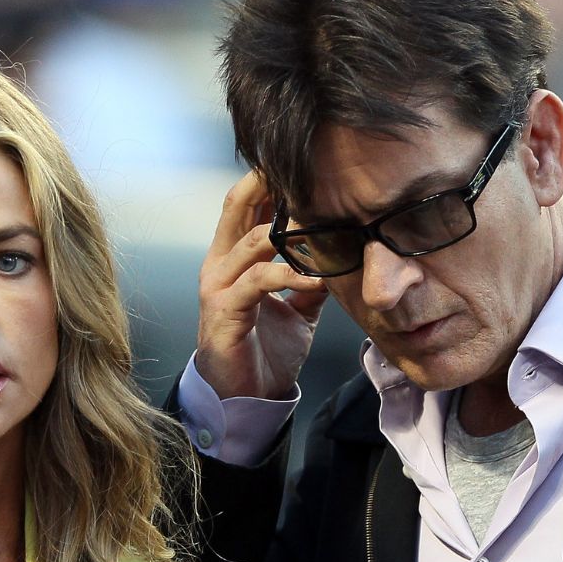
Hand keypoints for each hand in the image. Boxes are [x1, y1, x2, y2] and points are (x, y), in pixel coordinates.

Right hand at [196, 172, 328, 399]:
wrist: (245, 398)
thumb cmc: (265, 349)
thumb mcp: (296, 307)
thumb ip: (311, 276)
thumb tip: (344, 254)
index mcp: (232, 258)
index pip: (244, 203)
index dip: (267, 179)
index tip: (302, 162)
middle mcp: (219, 264)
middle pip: (236, 207)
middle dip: (267, 184)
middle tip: (304, 170)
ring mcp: (219, 287)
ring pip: (251, 241)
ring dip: (289, 231)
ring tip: (323, 224)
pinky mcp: (225, 313)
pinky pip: (259, 282)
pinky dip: (291, 274)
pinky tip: (318, 276)